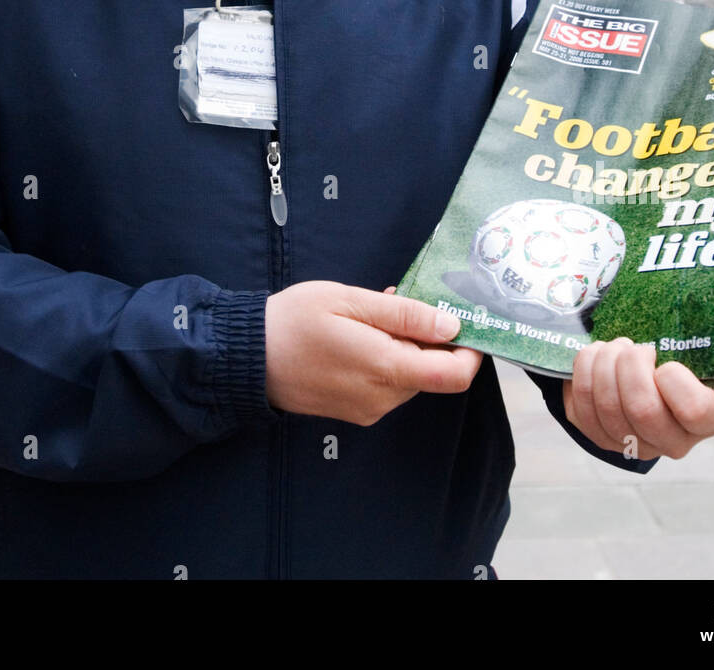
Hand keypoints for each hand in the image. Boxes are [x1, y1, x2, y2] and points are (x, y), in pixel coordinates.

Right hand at [265, 281, 482, 425]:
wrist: (244, 358)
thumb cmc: (295, 321)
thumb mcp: (350, 301)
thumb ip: (404, 315)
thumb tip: (452, 325)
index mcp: (386, 370)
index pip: (454, 375)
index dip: (469, 350)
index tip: (460, 320)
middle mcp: (383, 399)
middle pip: (432, 372)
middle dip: (428, 337)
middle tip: (397, 302)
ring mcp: (368, 410)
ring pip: (410, 377)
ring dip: (404, 346)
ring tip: (369, 316)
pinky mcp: (355, 412)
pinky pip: (387, 385)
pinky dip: (385, 359)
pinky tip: (358, 336)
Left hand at [561, 335, 713, 459]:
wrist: (633, 345)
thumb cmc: (679, 346)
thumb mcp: (712, 340)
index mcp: (706, 418)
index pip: (697, 413)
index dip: (675, 382)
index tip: (665, 359)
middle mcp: (671, 439)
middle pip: (644, 411)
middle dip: (631, 367)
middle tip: (633, 345)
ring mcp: (631, 441)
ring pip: (608, 407)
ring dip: (606, 363)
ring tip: (614, 346)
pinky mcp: (596, 433)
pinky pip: (582, 407)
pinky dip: (585, 370)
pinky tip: (596, 356)